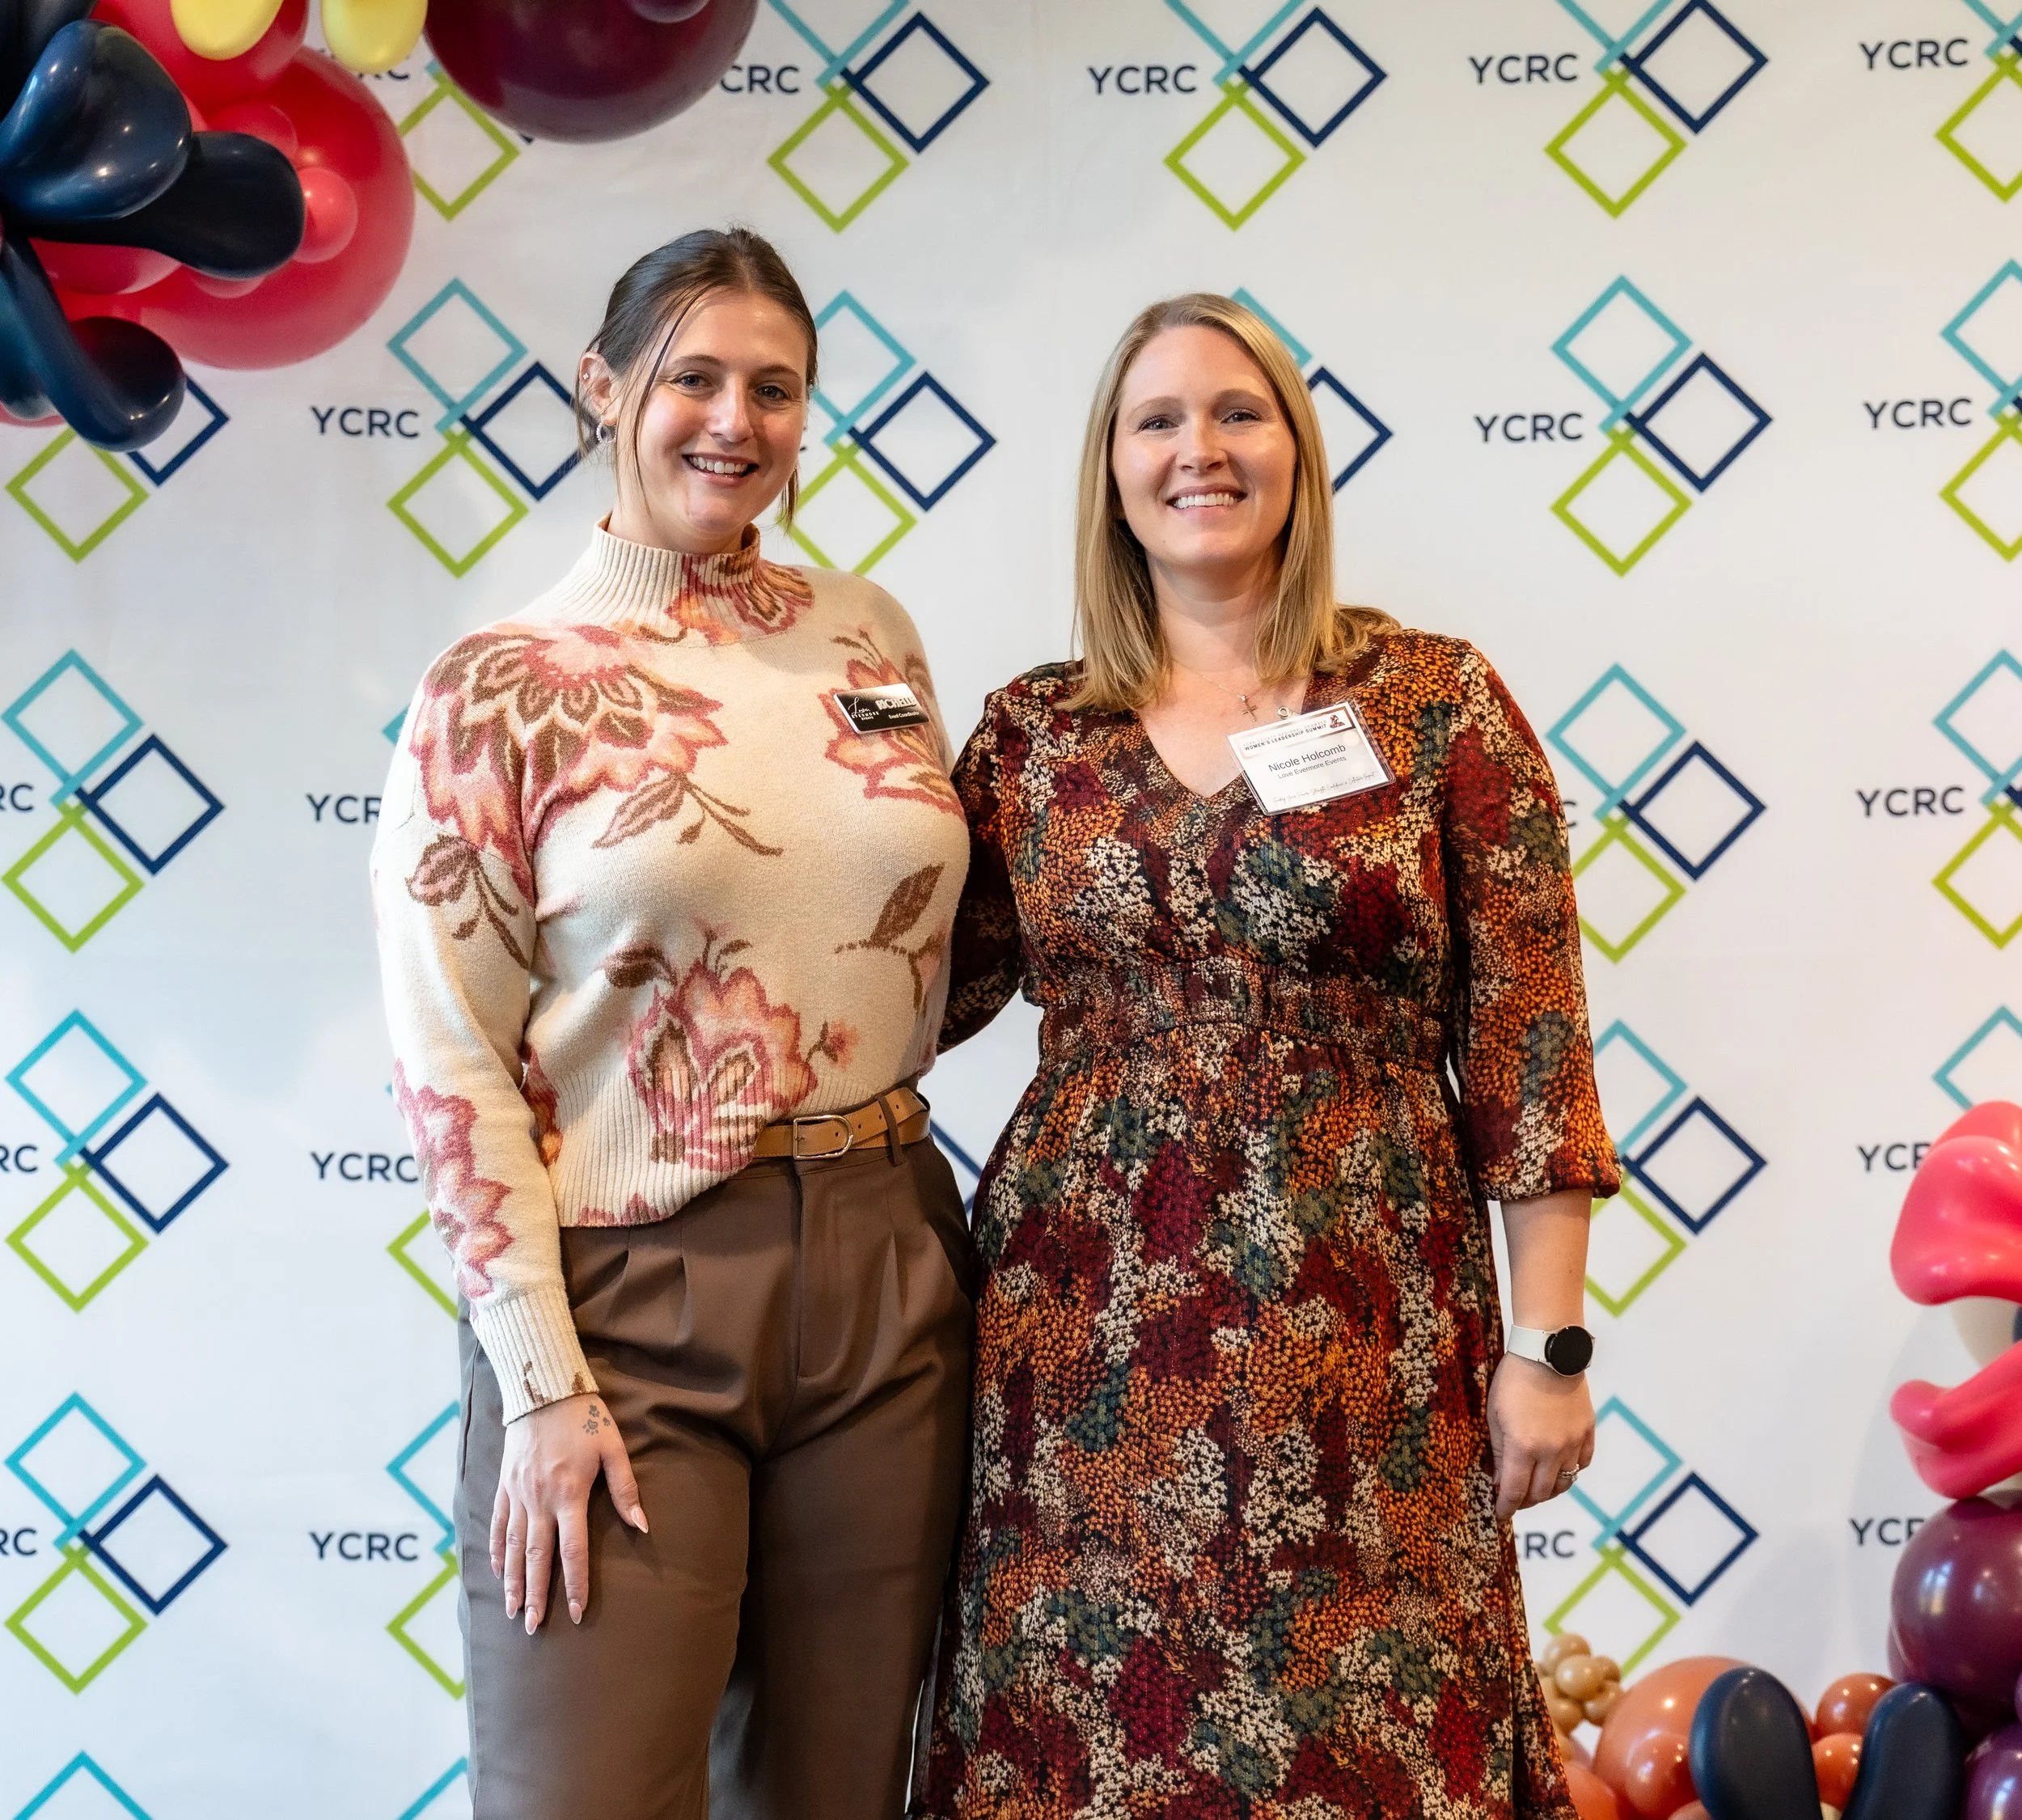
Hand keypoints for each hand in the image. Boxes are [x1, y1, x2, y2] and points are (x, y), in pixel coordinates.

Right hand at [491, 1393, 646, 1632]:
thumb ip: (625, 1488)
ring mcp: (517, 1493)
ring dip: (512, 1581)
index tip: (576, 1614)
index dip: (575, 1584)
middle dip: (535, 1595)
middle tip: (533, 1627)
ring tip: (512, 1611)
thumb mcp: (613, 1447)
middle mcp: (539, 1499)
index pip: (572, 1550)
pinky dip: (496, 1550)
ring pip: (513, 1546)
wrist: (543, 1387)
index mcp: (569, 1493)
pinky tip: (497, 1571)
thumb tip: (642, 1525)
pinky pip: (497, 1524)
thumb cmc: (584, 1417)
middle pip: (536, 1557)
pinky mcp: (504, 1484)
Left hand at [1486, 1355, 1594, 1522]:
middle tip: (1515, 1499)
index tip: (1500, 1514)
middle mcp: (1552, 1451)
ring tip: (1536, 1486)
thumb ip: (1500, 1452)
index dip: (1506, 1507)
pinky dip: (1570, 1471)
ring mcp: (1573, 1442)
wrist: (1547, 1353)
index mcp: (1524, 1447)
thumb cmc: (1513, 1381)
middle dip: (1525, 1501)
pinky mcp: (1588, 1431)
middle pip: (1541, 1493)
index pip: (1515, 1492)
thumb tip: (1500, 1481)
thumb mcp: (1495, 1415)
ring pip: (1564, 1483)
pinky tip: (1558, 1467)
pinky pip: (1582, 1463)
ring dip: (1548, 1490)